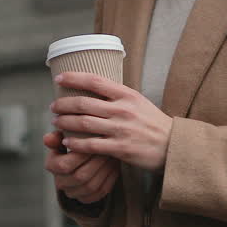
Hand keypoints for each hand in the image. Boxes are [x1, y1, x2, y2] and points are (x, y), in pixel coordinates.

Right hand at [44, 130, 119, 202]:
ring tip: (112, 156)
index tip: (94, 143)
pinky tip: (114, 166)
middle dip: (96, 163)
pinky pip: (100, 192)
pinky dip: (109, 178)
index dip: (80, 155)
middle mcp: (60, 182)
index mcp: (51, 166)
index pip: (64, 165)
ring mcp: (73, 193)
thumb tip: (47, 138)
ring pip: (91, 185)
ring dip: (104, 170)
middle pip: (79, 177)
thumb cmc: (73, 144)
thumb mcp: (64, 138)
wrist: (81, 161)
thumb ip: (58, 136)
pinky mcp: (87, 198)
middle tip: (108, 149)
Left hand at [51, 72, 173, 172]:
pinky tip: (67, 142)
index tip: (59, 78)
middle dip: (63, 104)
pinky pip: (91, 145)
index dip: (74, 78)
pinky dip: (76, 143)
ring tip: (56, 122)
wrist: (173, 146)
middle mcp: (123, 110)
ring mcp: (121, 129)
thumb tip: (94, 87)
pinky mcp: (120, 148)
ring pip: (84, 123)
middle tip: (53, 106)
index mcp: (127, 95)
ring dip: (65, 122)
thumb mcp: (138, 102)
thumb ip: (118, 96)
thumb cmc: (153, 123)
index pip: (95, 81)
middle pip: (84, 103)